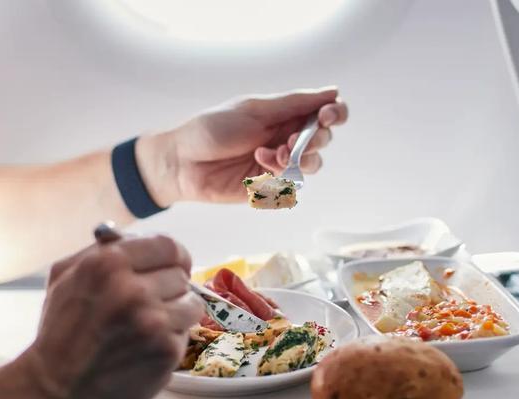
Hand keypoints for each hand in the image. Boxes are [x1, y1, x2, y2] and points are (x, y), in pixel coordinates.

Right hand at [19, 234, 204, 398]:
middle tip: (148, 306)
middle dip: (169, 288)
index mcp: (108, 262)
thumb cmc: (59, 335)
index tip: (172, 266)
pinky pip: (186, 333)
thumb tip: (135, 237)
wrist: (54, 392)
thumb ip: (100, 251)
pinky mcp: (165, 349)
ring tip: (147, 328)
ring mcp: (152, 320)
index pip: (168, 246)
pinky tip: (145, 349)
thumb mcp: (64, 278)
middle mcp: (132, 288)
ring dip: (175, 315)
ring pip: (191, 303)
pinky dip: (171, 340)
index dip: (173, 257)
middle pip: (181, 274)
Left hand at [137, 87, 348, 204]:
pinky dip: (281, 175)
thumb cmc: (212, 130)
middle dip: (315, 139)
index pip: (324, 112)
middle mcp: (285, 138)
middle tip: (292, 139)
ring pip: (313, 164)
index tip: (328, 115)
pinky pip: (292, 185)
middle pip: (323, 140)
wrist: (183, 162)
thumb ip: (293, 104)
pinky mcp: (269, 187)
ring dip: (299, 158)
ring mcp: (278, 164)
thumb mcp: (254, 110)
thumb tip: (332, 91)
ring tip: (272, 154)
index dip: (335, 113)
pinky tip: (259, 165)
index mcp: (284, 114)